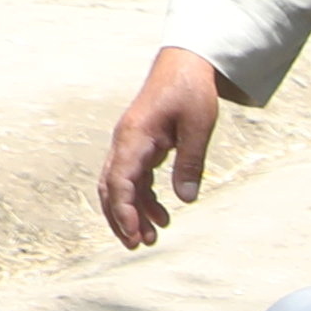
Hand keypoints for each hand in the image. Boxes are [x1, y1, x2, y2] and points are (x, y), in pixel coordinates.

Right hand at [99, 45, 227, 248]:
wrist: (185, 64)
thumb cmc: (191, 90)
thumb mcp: (198, 126)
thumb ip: (191, 162)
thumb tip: (186, 199)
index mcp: (135, 136)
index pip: (120, 180)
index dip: (124, 210)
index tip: (134, 234)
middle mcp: (125, 141)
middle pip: (111, 187)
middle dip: (120, 218)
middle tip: (136, 246)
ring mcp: (131, 144)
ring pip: (122, 186)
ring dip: (133, 213)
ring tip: (152, 239)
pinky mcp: (142, 146)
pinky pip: (136, 178)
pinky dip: (145, 199)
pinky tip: (163, 217)